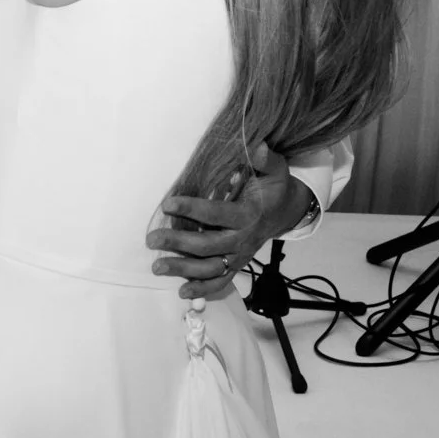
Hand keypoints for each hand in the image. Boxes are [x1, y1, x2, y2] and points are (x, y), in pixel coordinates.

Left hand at [146, 144, 313, 300]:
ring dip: (183, 269)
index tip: (168, 204)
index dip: (192, 209)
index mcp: (249, 216)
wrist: (286, 213)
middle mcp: (243, 240)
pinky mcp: (236, 265)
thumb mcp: (276, 170)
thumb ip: (267, 159)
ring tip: (157, 266)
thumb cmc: (274, 189)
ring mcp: (239, 256)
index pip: (217, 214)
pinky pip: (220, 281)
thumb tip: (258, 146)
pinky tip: (182, 291)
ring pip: (210, 268)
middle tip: (152, 240)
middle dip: (179, 244)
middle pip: (208, 246)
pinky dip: (202, 289)